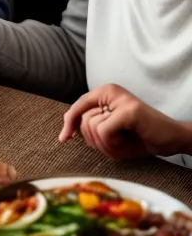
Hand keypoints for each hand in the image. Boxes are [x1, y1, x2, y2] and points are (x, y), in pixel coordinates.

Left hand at [61, 84, 191, 159]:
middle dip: (94, 141)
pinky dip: (112, 144)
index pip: (76, 108)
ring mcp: (120, 99)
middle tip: (114, 145)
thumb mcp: (109, 134)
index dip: (68, 124)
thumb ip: (90, 128)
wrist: (170, 140)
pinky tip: (126, 141)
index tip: (64, 139)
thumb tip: (66, 131)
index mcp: (103, 94)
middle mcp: (110, 91)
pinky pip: (103, 131)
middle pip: (82, 121)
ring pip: (91, 127)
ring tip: (122, 142)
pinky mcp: (129, 110)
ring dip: (105, 145)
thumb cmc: (138, 138)